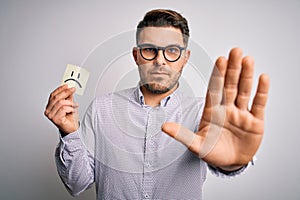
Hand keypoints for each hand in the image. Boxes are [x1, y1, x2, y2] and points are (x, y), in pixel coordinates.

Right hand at [44, 84, 78, 134]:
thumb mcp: (69, 104)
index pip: (53, 95)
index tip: (67, 85)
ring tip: (75, 105)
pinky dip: (70, 108)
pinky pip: (63, 109)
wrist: (72, 129)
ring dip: (70, 103)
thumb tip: (69, 88)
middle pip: (56, 98)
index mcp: (49, 106)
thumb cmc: (70, 118)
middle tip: (73, 90)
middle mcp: (48, 111)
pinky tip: (72, 110)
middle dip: (66, 92)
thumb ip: (68, 97)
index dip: (60, 89)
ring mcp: (51, 115)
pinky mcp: (55, 119)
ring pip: (60, 103)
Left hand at [162, 48, 269, 168]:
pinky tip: (263, 78)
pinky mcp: (255, 122)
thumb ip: (182, 135)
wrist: (230, 163)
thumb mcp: (196, 144)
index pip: (215, 89)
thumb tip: (164, 127)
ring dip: (246, 76)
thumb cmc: (212, 152)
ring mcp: (241, 114)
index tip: (220, 60)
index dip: (218, 75)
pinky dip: (261, 92)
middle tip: (235, 51)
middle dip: (232, 69)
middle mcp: (227, 109)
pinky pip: (258, 104)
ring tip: (247, 59)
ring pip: (244, 91)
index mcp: (212, 111)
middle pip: (230, 85)